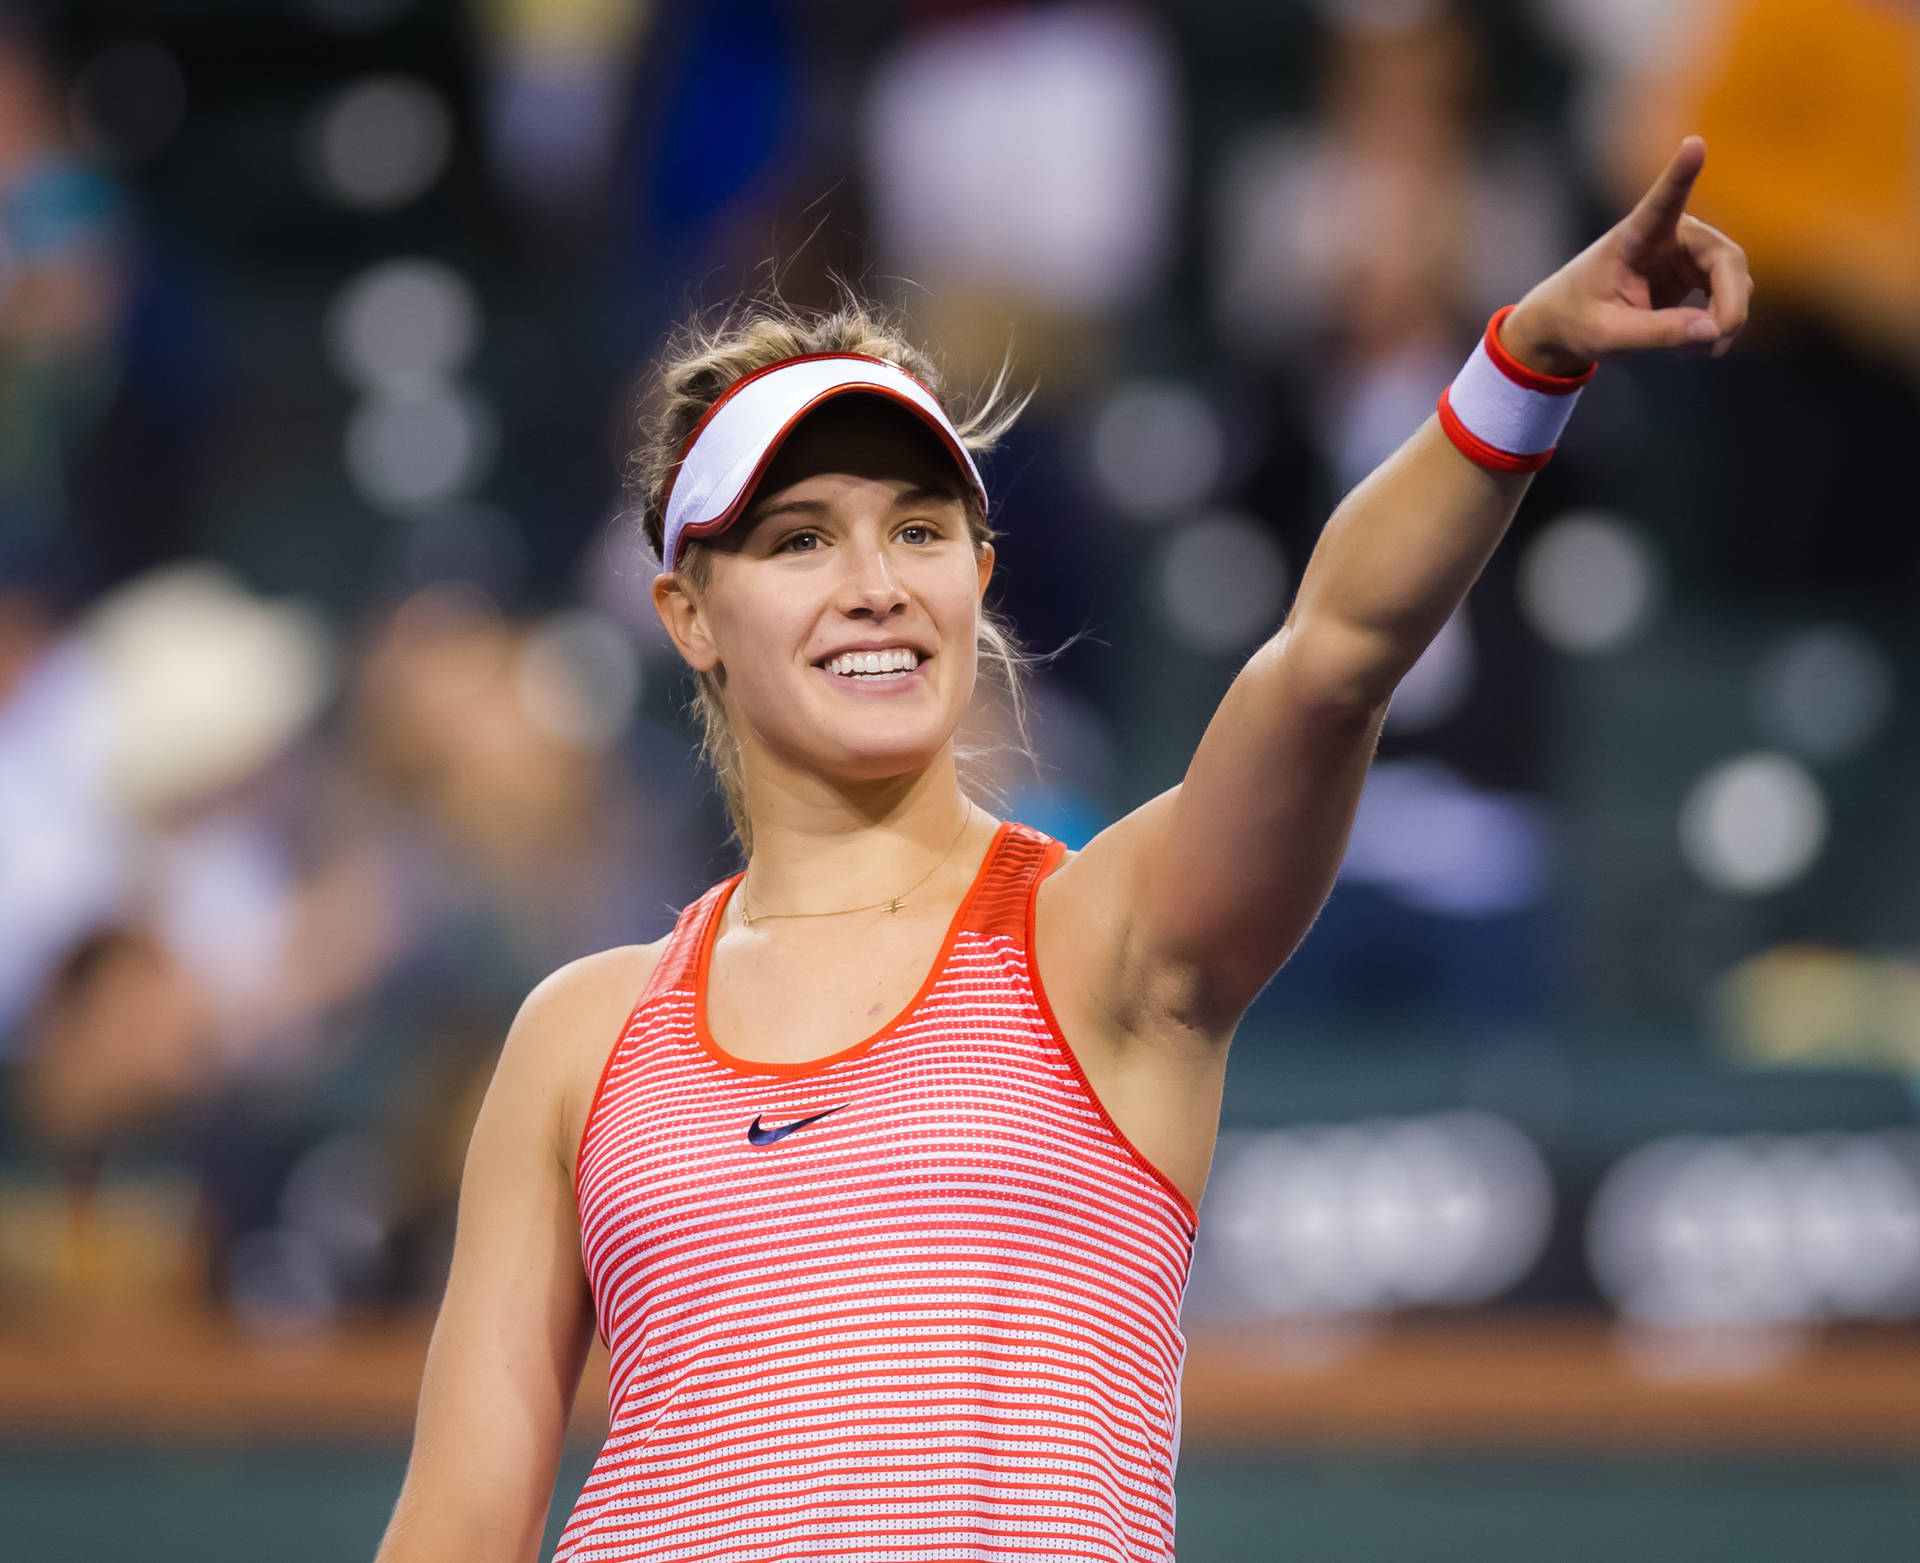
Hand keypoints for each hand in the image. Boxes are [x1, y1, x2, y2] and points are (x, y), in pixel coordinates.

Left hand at [1500, 136, 1752, 376]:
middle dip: (1730, 303)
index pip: (1662, 202)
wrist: (1566, 325)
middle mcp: (1670, 233)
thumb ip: (1655, 334)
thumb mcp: (1606, 335)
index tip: (1694, 144)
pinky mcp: (1697, 274)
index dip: (1680, 174)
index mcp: (1636, 236)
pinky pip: (1730, 297)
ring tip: (1689, 351)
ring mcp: (1688, 252)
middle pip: (1727, 258)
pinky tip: (1693, 346)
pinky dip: (1718, 326)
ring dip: (1724, 319)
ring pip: (1736, 278)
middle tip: (1715, 343)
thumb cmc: (1576, 320)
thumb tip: (1714, 330)